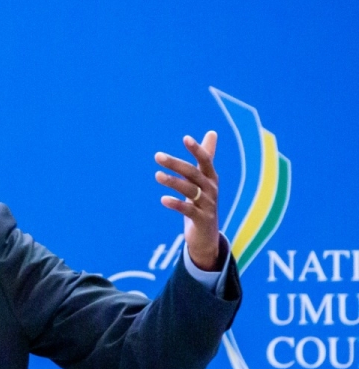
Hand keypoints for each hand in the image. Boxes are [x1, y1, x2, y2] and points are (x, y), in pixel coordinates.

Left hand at [155, 131, 222, 270]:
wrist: (207, 236)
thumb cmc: (203, 203)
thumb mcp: (204, 180)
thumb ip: (207, 158)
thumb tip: (212, 132)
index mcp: (211, 179)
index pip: (206, 161)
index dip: (197, 150)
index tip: (185, 138)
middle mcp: (211, 190)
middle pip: (194, 174)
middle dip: (176, 164)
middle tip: (157, 155)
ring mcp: (208, 205)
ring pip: (190, 190)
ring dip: (173, 182)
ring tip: (157, 175)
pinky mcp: (202, 220)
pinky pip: (188, 210)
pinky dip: (176, 204)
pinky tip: (163, 200)